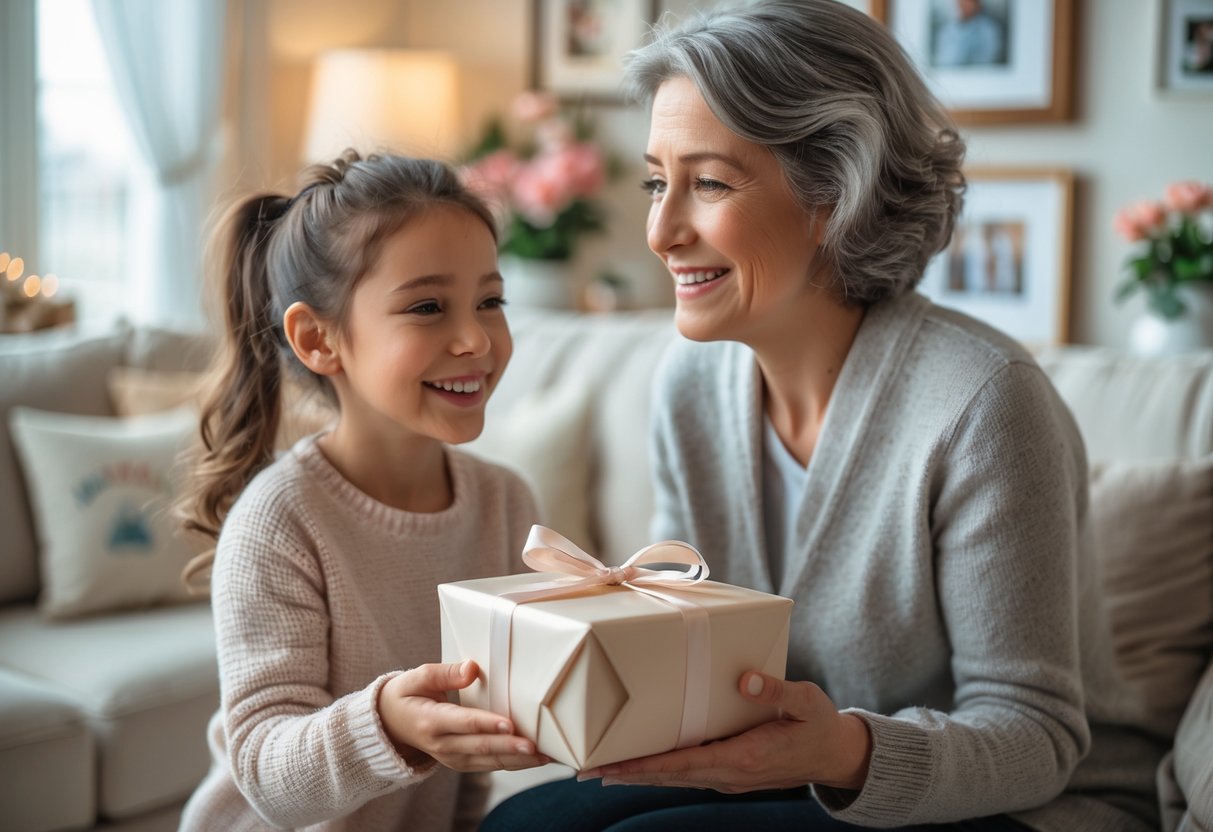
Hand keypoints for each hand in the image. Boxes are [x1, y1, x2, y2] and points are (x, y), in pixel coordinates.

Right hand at [377, 660, 549, 771]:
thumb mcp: (417, 677)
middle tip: (535, 746)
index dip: (487, 724)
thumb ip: (444, 673)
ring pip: (488, 762)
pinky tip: (533, 759)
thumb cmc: (406, 695)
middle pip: (480, 747)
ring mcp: (451, 758)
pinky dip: (512, 763)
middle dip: (509, 747)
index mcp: (431, 721)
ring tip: (544, 756)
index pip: (464, 723)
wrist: (389, 725)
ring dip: (517, 760)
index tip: (510, 723)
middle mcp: (442, 745)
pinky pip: (488, 765)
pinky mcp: (460, 763)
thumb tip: (472, 668)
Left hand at [579, 671, 870, 792]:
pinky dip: (660, 770)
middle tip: (584, 769)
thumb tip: (743, 679)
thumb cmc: (820, 724)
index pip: (682, 764)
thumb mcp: (806, 702)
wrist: (836, 754)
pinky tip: (641, 764)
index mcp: (743, 757)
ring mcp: (729, 776)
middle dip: (627, 773)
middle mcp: (729, 773)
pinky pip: (687, 772)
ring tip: (600, 768)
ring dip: (638, 774)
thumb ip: (776, 691)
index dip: (644, 766)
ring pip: (675, 776)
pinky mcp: (730, 772)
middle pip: (668, 775)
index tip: (609, 766)